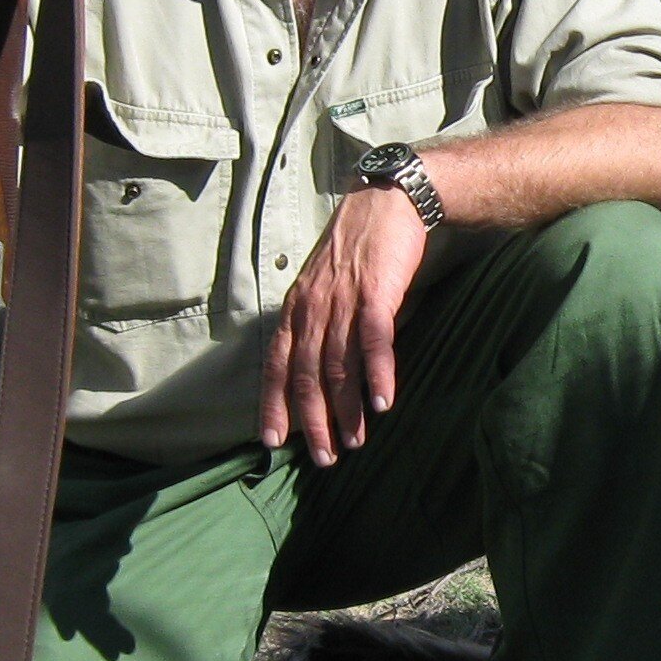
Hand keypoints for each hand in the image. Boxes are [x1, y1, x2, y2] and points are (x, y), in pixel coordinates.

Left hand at [260, 184, 428, 463]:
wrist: (387, 203)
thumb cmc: (358, 249)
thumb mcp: (323, 285)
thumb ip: (318, 323)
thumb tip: (318, 369)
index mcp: (296, 308)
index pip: (275, 364)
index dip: (273, 405)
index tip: (274, 442)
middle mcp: (312, 307)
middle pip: (305, 374)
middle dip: (313, 421)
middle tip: (323, 458)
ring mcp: (342, 301)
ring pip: (338, 365)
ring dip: (346, 408)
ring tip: (355, 441)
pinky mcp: (375, 294)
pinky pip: (374, 341)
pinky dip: (378, 374)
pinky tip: (383, 403)